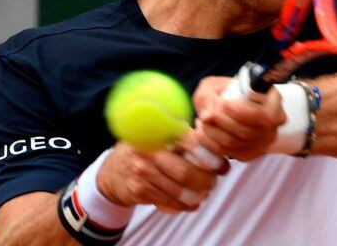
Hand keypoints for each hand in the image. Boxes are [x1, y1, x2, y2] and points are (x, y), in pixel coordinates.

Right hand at [96, 136, 223, 213]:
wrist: (115, 170)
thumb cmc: (148, 150)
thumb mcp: (161, 134)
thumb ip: (184, 135)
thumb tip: (215, 140)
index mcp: (158, 130)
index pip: (189, 142)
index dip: (209, 156)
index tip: (221, 166)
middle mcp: (148, 149)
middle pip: (185, 171)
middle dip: (205, 180)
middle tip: (213, 182)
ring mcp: (141, 170)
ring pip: (178, 190)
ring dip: (197, 195)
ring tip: (205, 193)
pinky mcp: (138, 190)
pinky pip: (168, 202)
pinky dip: (185, 206)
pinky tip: (192, 203)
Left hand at [193, 76, 285, 161]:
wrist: (228, 105)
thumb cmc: (224, 91)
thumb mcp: (216, 85)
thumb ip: (209, 95)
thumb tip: (207, 115)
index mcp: (274, 104)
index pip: (264, 116)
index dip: (242, 112)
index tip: (223, 103)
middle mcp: (273, 127)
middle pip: (246, 132)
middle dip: (221, 122)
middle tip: (205, 113)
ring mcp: (263, 143)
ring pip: (234, 142)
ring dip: (211, 132)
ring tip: (201, 120)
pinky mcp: (249, 154)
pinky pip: (227, 152)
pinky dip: (210, 143)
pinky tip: (202, 131)